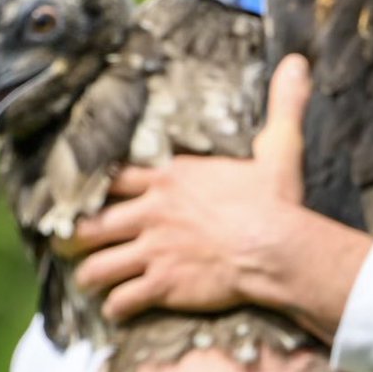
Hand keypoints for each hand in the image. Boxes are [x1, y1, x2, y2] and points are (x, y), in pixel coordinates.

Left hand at [71, 55, 372, 341]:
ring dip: (91, 275)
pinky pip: (121, 300)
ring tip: (92, 280)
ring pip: (96, 265)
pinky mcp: (162, 284)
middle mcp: (153, 211)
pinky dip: (116, 307)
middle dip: (77, 235)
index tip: (89, 196)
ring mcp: (154, 249)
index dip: (96, 188)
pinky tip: (119, 309)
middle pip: (91, 223)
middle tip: (74, 243)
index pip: (113, 177)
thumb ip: (282, 104)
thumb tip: (298, 63)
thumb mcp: (279, 145)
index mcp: (172, 177)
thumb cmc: (276, 201)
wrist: (279, 248)